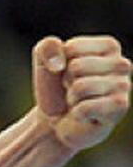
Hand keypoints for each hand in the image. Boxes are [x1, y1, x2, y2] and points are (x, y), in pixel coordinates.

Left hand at [34, 35, 131, 150]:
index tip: (67, 72)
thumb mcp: (43, 61)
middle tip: (72, 89)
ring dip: (71, 97)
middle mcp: (122, 63)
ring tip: (78, 100)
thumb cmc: (55, 87)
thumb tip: (58, 64)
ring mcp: (124, 86)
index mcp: (108, 46)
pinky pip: (86, 107)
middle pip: (76, 67)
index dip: (60, 63)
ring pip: (81, 87)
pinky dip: (77, 113)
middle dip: (66, 81)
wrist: (56, 120)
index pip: (72, 48)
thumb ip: (47, 48)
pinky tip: (85, 114)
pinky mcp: (121, 107)